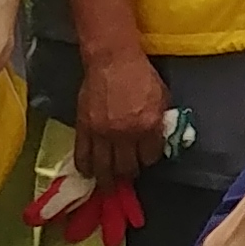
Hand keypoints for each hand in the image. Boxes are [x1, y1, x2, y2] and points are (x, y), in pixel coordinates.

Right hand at [74, 47, 173, 181]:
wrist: (112, 61)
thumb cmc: (141, 75)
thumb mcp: (162, 98)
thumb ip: (160, 122)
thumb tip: (158, 140)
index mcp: (149, 125)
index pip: (150, 157)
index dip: (149, 160)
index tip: (146, 159)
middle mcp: (126, 134)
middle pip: (127, 167)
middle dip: (129, 173)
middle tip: (128, 174)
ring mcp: (102, 133)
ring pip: (104, 167)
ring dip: (107, 179)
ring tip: (108, 184)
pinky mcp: (83, 128)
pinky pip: (82, 155)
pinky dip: (86, 167)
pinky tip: (89, 173)